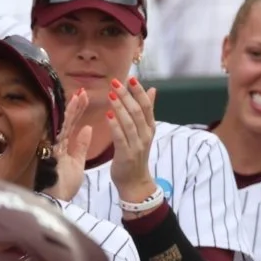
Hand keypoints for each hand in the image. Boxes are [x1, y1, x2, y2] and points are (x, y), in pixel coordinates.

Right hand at [46, 89, 95, 200]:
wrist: (57, 201)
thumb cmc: (64, 185)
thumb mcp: (77, 163)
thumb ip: (81, 145)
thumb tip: (87, 128)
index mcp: (62, 146)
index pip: (71, 124)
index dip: (78, 110)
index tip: (84, 97)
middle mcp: (56, 143)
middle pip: (66, 120)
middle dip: (75, 105)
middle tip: (83, 91)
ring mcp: (52, 146)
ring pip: (63, 123)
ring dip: (72, 108)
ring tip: (80, 95)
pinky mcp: (51, 150)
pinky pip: (61, 130)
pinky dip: (68, 118)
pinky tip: (74, 107)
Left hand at [108, 77, 158, 199]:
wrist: (135, 182)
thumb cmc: (136, 154)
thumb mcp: (144, 131)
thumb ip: (147, 110)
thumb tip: (152, 89)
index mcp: (150, 127)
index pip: (146, 105)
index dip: (139, 91)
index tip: (130, 78)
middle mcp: (145, 134)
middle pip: (137, 111)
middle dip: (127, 95)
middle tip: (116, 82)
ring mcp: (137, 145)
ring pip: (129, 122)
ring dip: (120, 107)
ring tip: (111, 94)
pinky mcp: (126, 154)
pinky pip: (121, 138)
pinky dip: (115, 126)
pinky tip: (108, 115)